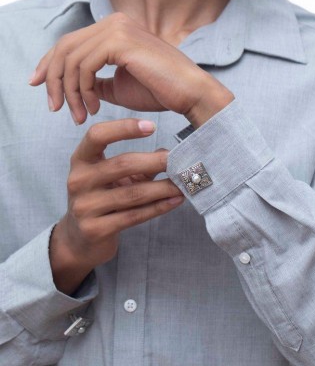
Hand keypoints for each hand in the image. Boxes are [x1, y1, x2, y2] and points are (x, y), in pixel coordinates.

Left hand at [29, 12, 233, 126]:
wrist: (189, 93)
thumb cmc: (159, 91)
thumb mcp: (118, 87)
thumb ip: (95, 82)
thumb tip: (75, 86)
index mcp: (114, 28)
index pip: (70, 42)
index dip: (49, 63)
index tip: (38, 86)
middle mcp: (114, 22)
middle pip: (65, 47)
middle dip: (52, 79)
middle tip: (54, 107)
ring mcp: (117, 28)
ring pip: (71, 59)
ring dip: (69, 91)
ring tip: (79, 115)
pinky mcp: (120, 42)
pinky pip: (85, 66)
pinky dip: (82, 90)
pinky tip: (94, 107)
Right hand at [50, 118, 183, 294]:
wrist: (79, 240)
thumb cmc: (100, 199)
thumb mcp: (114, 177)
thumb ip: (138, 165)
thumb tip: (167, 153)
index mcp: (81, 160)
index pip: (97, 135)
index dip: (124, 128)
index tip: (152, 126)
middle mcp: (78, 181)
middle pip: (122, 164)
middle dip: (156, 161)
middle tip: (182, 160)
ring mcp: (84, 207)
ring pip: (133, 193)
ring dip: (164, 188)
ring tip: (186, 183)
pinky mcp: (95, 229)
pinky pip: (134, 216)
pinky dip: (159, 207)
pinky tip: (175, 200)